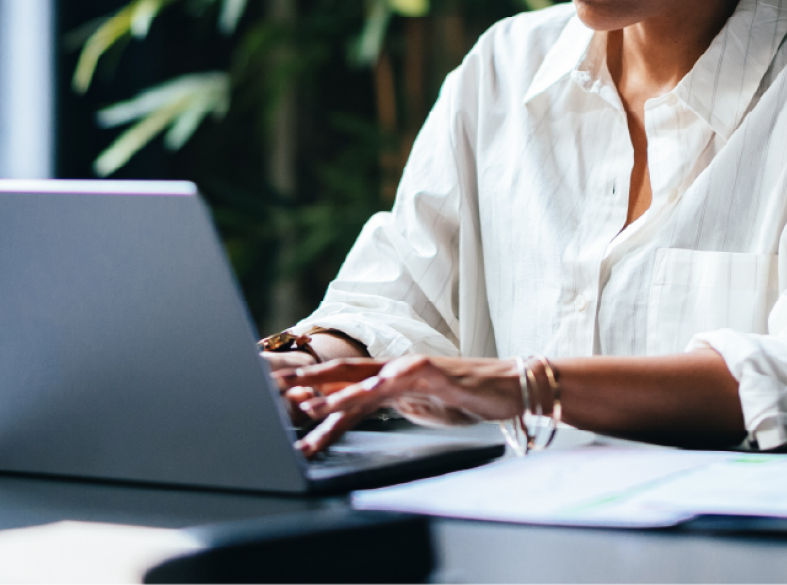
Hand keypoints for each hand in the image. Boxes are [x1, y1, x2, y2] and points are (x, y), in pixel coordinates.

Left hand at [271, 356, 524, 455]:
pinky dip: (389, 382)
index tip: (281, 399)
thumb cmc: (463, 398)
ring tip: (313, 405)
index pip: (343, 382)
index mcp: (389, 379)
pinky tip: (372, 388)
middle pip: (346, 373)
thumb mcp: (416, 408)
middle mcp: (397, 370)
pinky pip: (409, 377)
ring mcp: (416, 369)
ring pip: (370, 378)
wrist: (508, 386)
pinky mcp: (437, 374)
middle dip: (310, 382)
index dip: (312, 390)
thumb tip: (351, 416)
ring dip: (340, 392)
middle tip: (278, 392)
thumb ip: (386, 406)